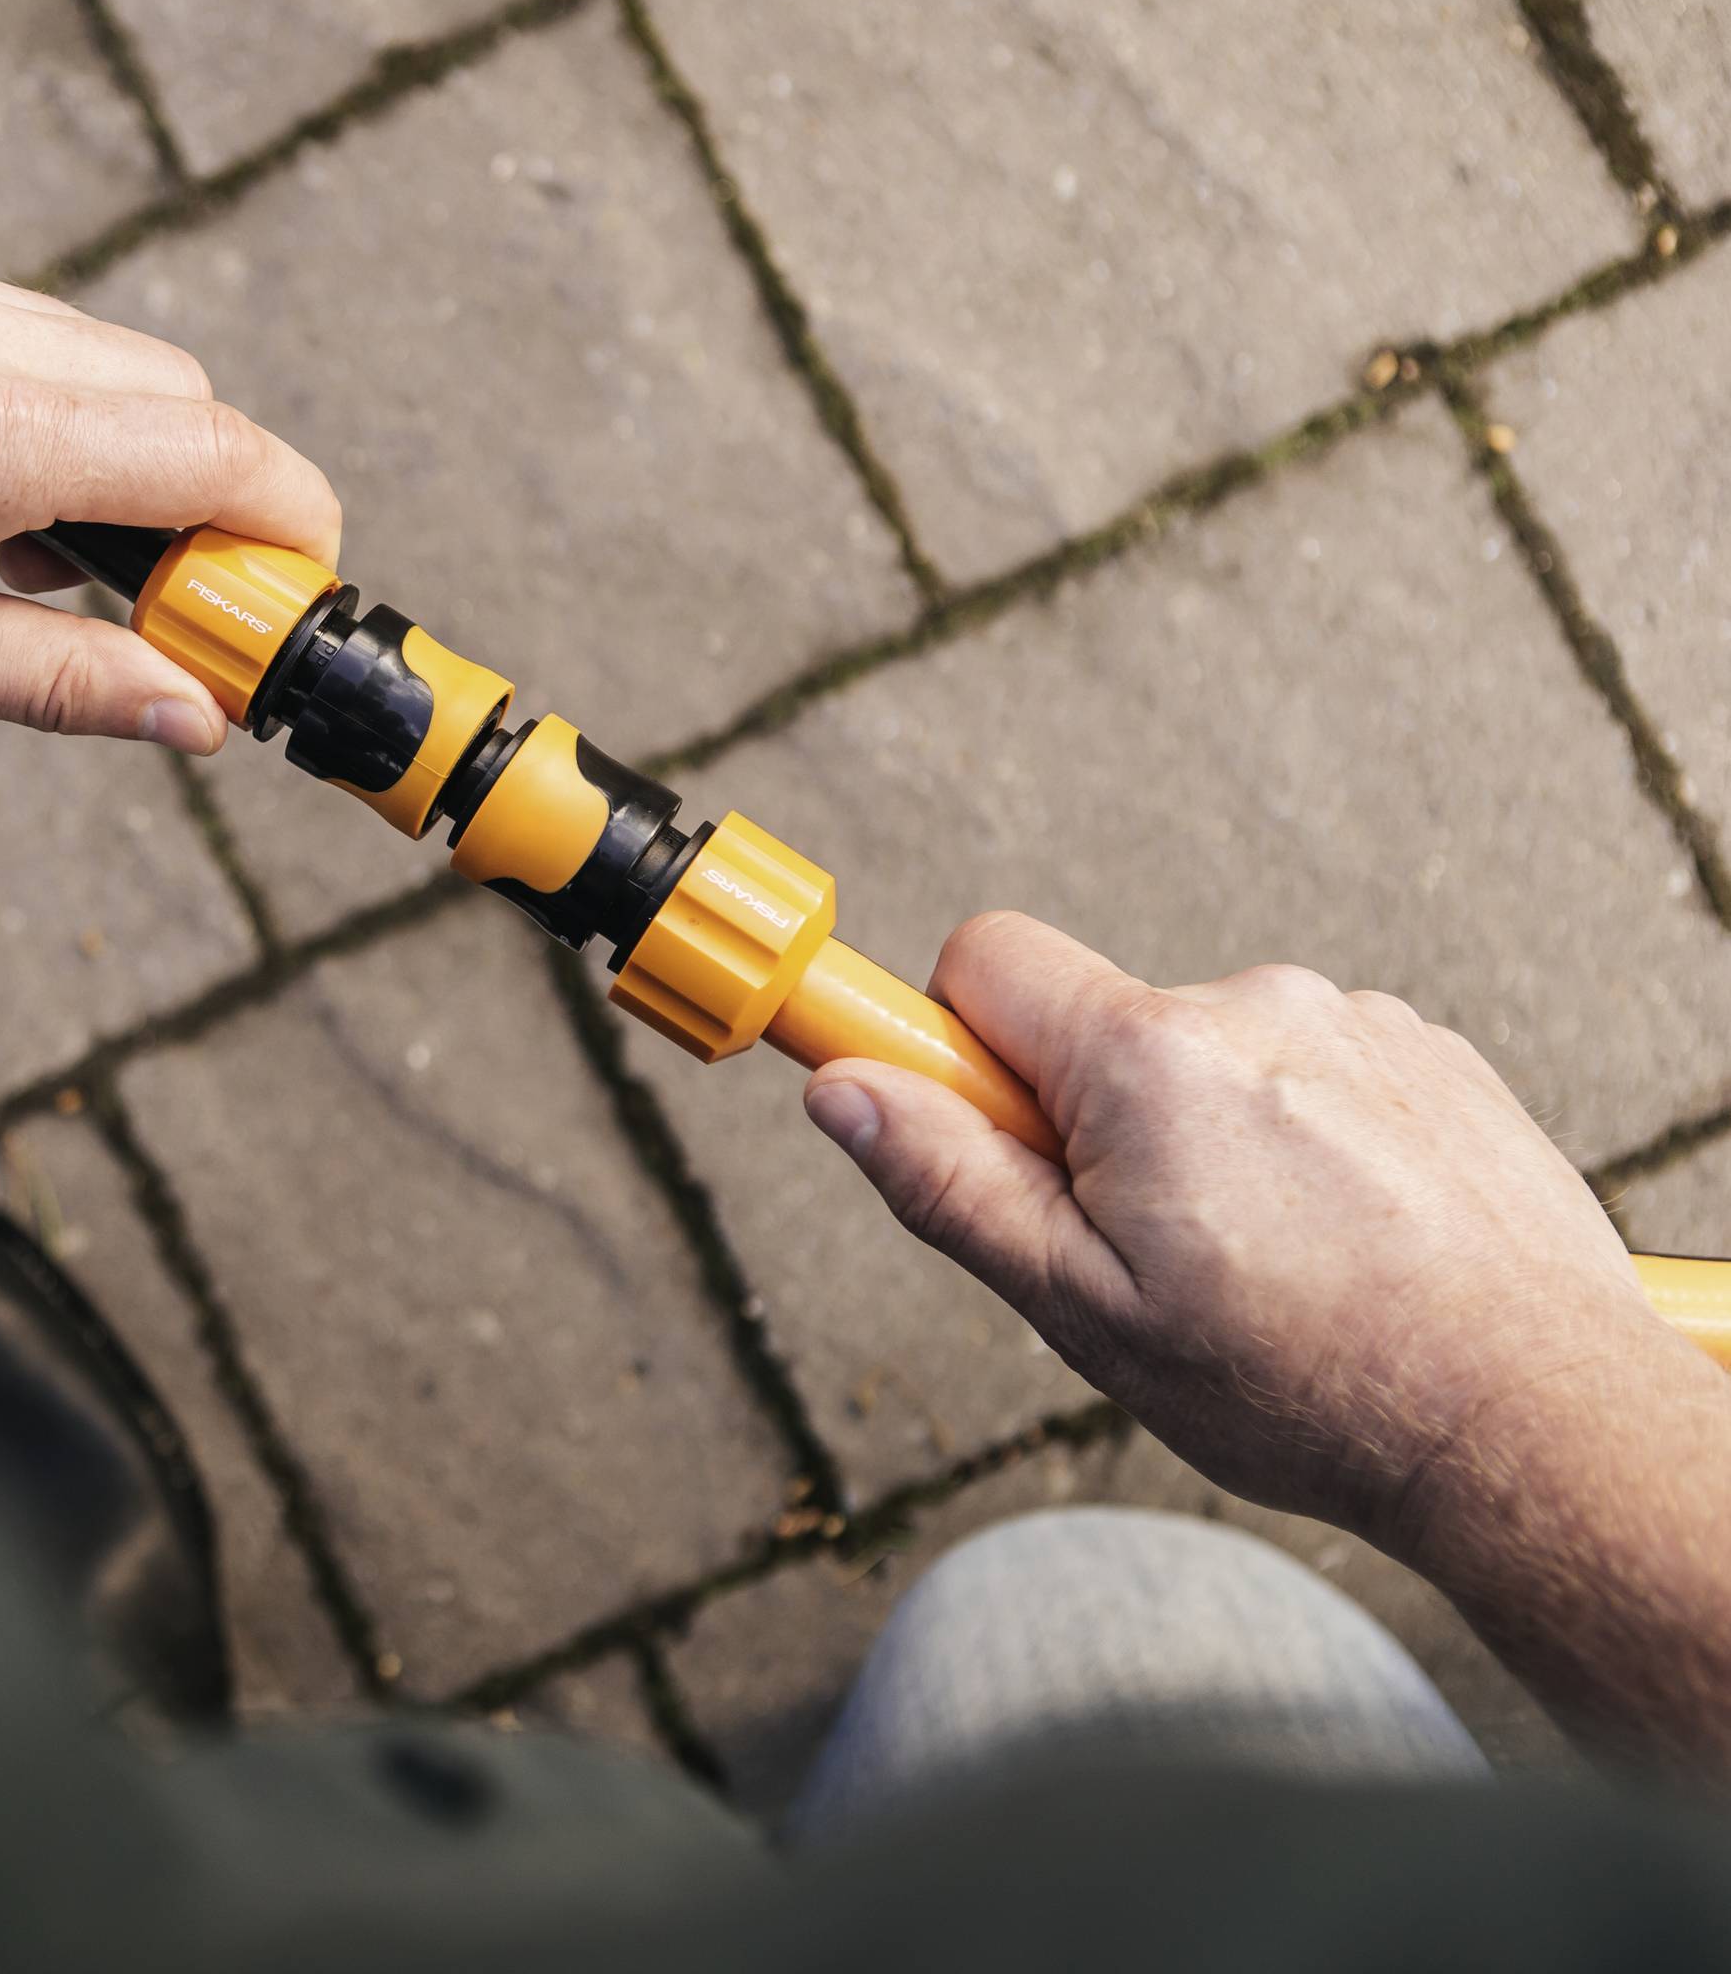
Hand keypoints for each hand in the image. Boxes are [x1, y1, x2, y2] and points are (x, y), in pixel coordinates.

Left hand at [0, 219, 340, 780]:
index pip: (207, 454)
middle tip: (149, 601)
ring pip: (84, 344)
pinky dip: (11, 387)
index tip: (283, 594)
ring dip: (100, 441)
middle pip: (168, 392)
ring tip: (21, 544)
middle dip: (197, 496)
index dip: (282, 527)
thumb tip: (189, 712)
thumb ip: (55, 680)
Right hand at [799, 911, 1692, 1549]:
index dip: (954, 1043)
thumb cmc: (1310, 1386)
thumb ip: (950, 1183)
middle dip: (1091, 1124)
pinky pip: (1309, 1074)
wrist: (1537, 1422)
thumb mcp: (1083, 1310)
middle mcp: (1254, 1005)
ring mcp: (1356, 1024)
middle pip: (1100, 1026)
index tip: (956, 1113)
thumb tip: (845, 1089)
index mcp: (1148, 1059)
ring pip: (1209, 1059)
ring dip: (1205, 1139)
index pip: (986, 959)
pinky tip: (1341, 1245)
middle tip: (1146, 1255)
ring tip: (1268, 1268)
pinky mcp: (1431, 1057)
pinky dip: (1302, 1143)